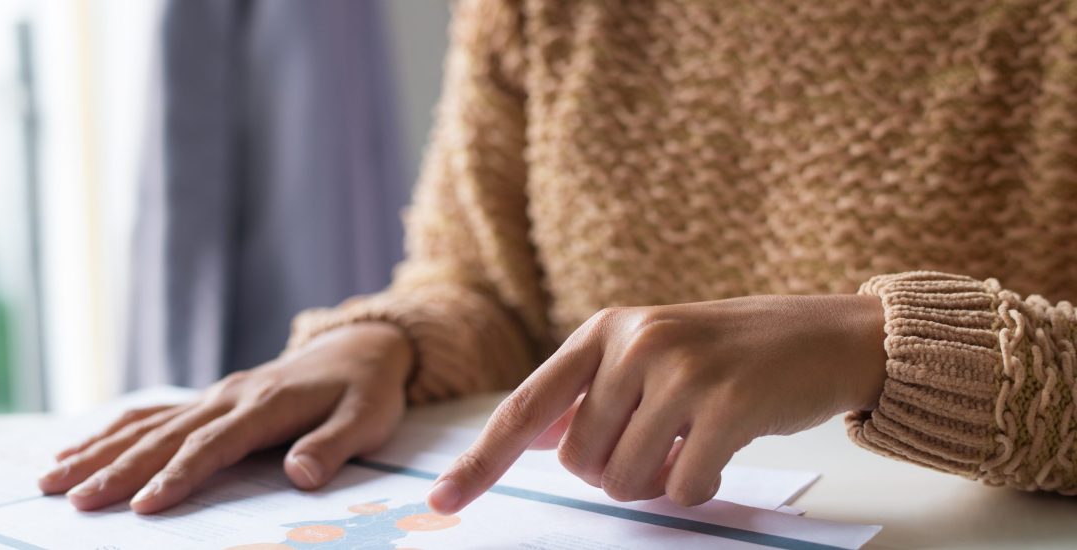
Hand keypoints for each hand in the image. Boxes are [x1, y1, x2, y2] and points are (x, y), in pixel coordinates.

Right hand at [38, 322, 412, 513]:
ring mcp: (217, 395)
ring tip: (54, 477)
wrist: (359, 347)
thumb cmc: (366, 390)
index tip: (144, 505)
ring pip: (150, 424)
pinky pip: (154, 413)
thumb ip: (334, 445)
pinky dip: (114, 430)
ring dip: (101, 450)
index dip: (179, 475)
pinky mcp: (211, 398)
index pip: (215, 445)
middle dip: (119, 469)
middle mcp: (233, 396)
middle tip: (76, 501)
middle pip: (167, 435)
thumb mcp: (367, 417)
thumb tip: (300, 475)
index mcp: (268, 405)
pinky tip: (81, 447)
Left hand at [428, 295, 885, 512]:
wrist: (825, 334)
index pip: (527, 406)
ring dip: (656, 482)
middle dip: (614, 473)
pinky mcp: (725, 405)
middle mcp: (634, 342)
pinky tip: (722, 450)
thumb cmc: (729, 352)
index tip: (442, 501)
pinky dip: (697, 485)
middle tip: (660, 444)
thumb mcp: (650, 351)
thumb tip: (534, 441)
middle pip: (580, 461)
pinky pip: (680, 488)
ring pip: (625, 480)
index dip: (482, 459)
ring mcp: (680, 371)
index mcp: (605, 329)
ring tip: (692, 442)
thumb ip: (591, 392)